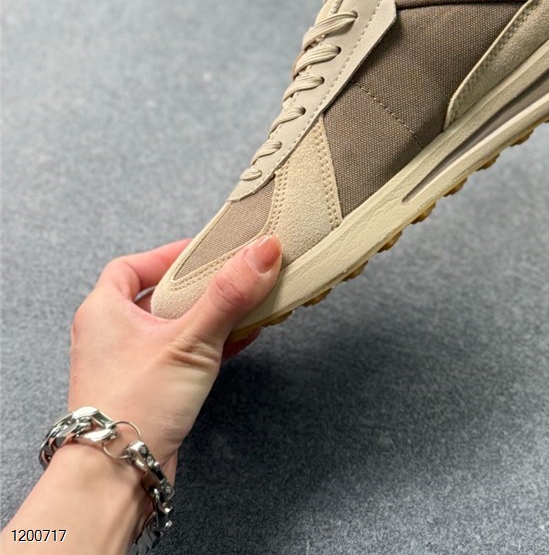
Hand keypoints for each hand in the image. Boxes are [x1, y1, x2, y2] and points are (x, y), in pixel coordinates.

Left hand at [67, 233, 281, 482]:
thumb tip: (262, 251)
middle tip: (231, 274)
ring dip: (208, 316)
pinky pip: (181, 355)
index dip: (168, 254)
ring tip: (244, 304)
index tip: (204, 250)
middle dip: (197, 285)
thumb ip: (228, 294)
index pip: (132, 266)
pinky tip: (241, 339)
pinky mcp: (147, 391)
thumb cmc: (134, 407)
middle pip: (158, 294)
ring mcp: (128, 365)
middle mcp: (110, 335)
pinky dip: (209, 344)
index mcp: (103, 311)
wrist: (116, 480)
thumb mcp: (189, 340)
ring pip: (173, 327)